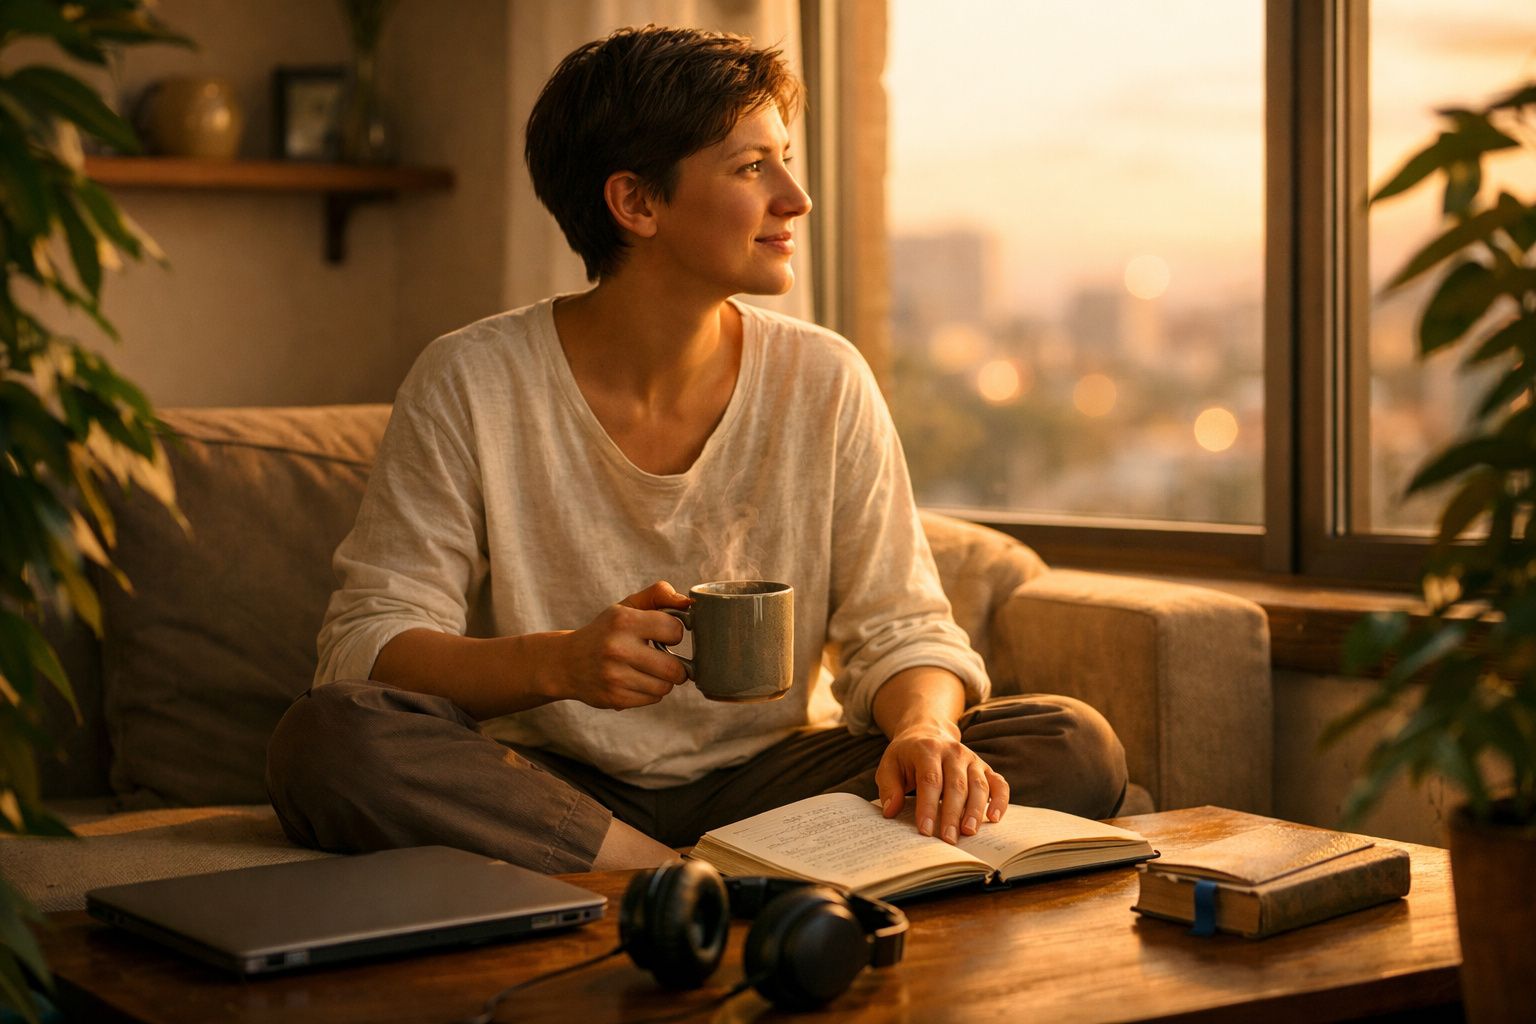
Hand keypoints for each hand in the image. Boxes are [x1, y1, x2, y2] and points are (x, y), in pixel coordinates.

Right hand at [549, 581, 692, 709]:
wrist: (567, 662)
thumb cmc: (606, 631)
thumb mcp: (627, 606)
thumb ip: (658, 595)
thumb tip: (688, 602)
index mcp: (623, 621)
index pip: (674, 630)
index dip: (674, 633)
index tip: (663, 635)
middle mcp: (617, 649)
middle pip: (674, 668)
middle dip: (677, 666)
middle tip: (665, 660)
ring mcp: (614, 676)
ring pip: (665, 687)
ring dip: (663, 680)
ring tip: (649, 670)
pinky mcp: (614, 698)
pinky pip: (652, 699)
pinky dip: (650, 692)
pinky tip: (636, 681)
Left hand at [875, 723, 1009, 843]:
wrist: (928, 731)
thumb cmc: (907, 755)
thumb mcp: (889, 765)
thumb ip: (889, 787)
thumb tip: (891, 811)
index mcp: (928, 750)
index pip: (930, 779)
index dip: (928, 806)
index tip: (925, 830)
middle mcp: (953, 752)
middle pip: (956, 785)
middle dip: (952, 814)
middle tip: (949, 840)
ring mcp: (972, 759)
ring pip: (978, 786)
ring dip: (975, 811)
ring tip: (969, 832)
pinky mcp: (985, 768)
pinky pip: (998, 784)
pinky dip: (1000, 801)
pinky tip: (995, 818)